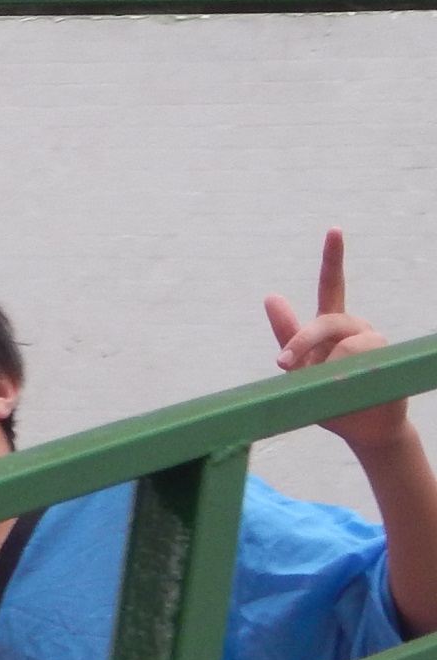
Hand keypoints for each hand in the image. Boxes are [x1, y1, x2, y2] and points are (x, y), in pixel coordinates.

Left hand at [268, 228, 410, 454]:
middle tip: (283, 363)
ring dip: (328, 365)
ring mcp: (374, 340)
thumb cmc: (329, 397)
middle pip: (327, 321)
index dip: (333, 259)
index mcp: (332, 327)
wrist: (364, 429)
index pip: (332, 286)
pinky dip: (348, 372)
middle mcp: (356, 327)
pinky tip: (351, 384)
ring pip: (346, 342)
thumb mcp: (299, 368)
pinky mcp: (388, 357)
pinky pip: (363, 356)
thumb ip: (288, 333)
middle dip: (302, 341)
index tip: (334, 229)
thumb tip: (271, 295)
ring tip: (331, 385)